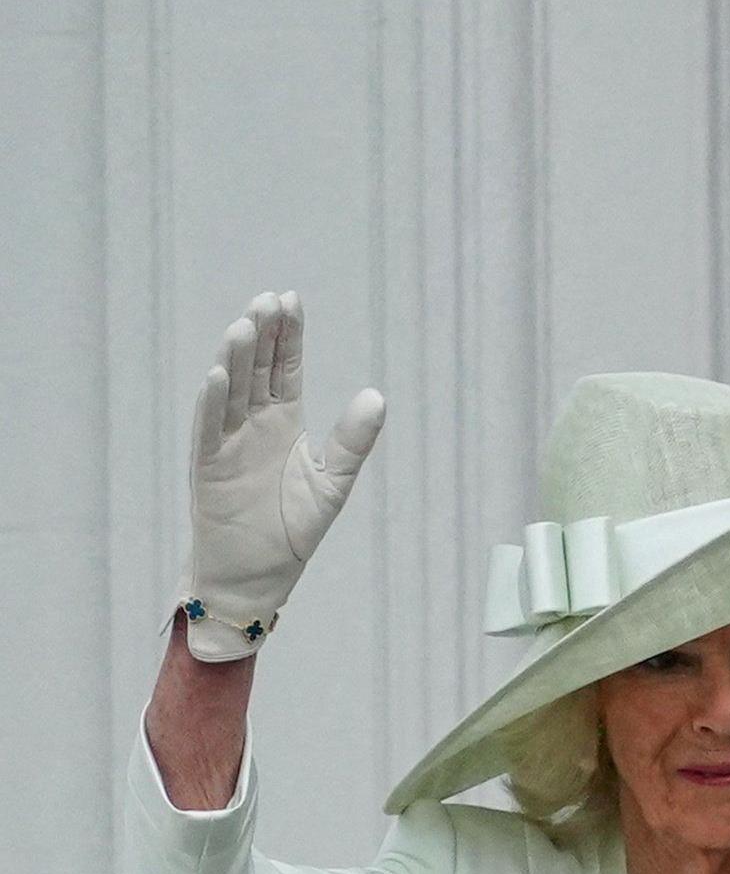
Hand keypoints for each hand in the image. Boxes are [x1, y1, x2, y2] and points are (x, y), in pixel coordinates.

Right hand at [181, 294, 384, 661]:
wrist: (258, 574)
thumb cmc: (291, 529)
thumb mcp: (333, 482)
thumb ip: (354, 441)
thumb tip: (377, 396)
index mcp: (283, 422)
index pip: (286, 368)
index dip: (289, 336)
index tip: (290, 299)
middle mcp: (252, 424)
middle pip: (257, 369)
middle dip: (263, 335)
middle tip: (270, 300)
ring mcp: (227, 441)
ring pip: (231, 390)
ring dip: (236, 359)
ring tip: (245, 326)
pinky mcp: (209, 465)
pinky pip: (209, 427)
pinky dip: (214, 402)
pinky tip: (220, 375)